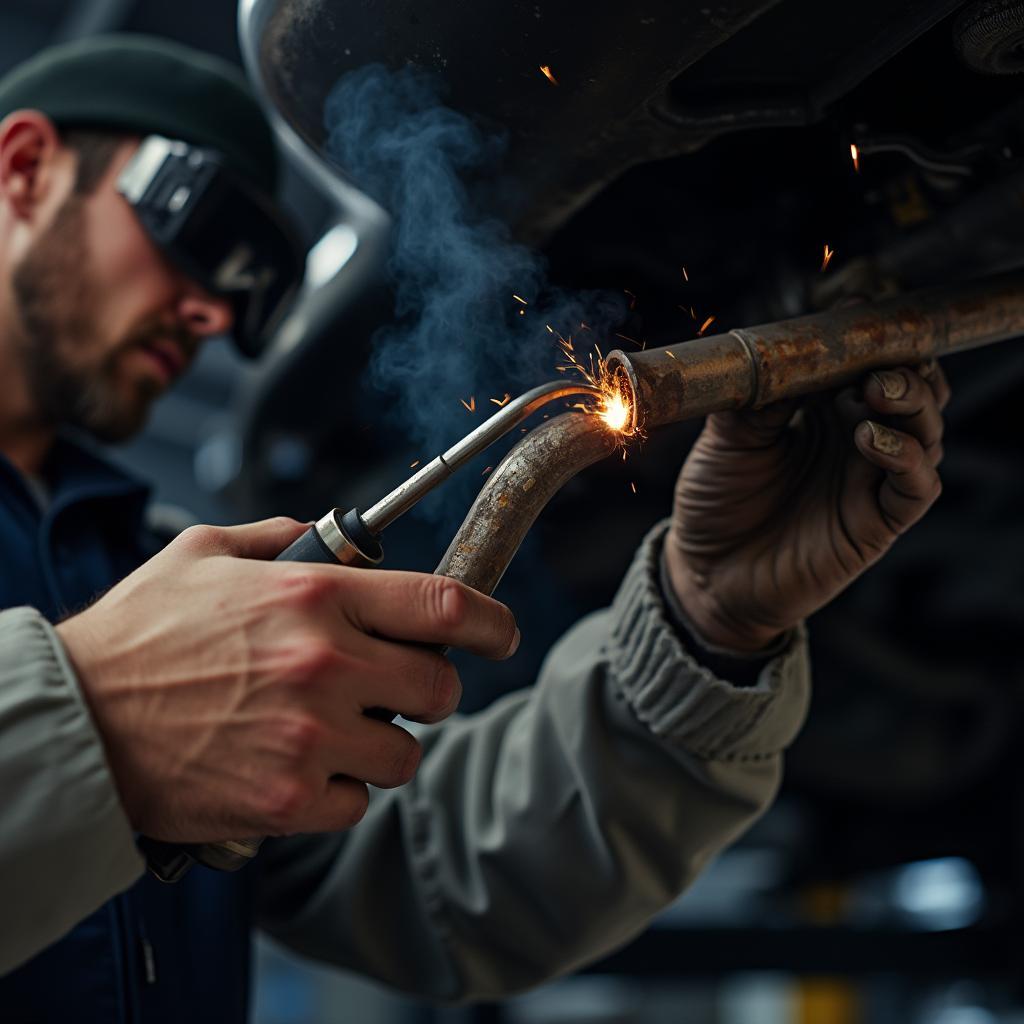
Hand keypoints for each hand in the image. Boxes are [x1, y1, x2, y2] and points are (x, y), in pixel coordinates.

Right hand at [56, 517, 518, 841]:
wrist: (74, 722)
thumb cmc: (138, 635)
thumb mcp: (203, 554)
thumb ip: (279, 538)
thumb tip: (330, 535)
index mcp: (314, 597)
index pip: (443, 605)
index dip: (490, 621)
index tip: (501, 632)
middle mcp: (324, 665)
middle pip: (439, 688)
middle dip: (427, 689)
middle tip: (391, 687)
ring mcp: (309, 738)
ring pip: (404, 755)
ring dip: (381, 745)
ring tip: (329, 731)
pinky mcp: (288, 801)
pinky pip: (357, 804)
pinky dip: (339, 791)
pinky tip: (295, 767)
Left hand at [665, 363, 949, 651]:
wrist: (704, 571)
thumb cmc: (716, 500)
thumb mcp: (727, 438)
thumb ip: (758, 398)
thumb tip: (788, 354)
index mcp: (822, 409)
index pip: (868, 362)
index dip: (871, 338)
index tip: (860, 311)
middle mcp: (855, 438)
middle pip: (914, 388)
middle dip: (904, 365)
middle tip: (875, 358)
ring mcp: (870, 480)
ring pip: (926, 430)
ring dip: (911, 402)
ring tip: (877, 390)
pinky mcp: (876, 523)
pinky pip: (915, 487)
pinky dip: (905, 457)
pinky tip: (870, 439)